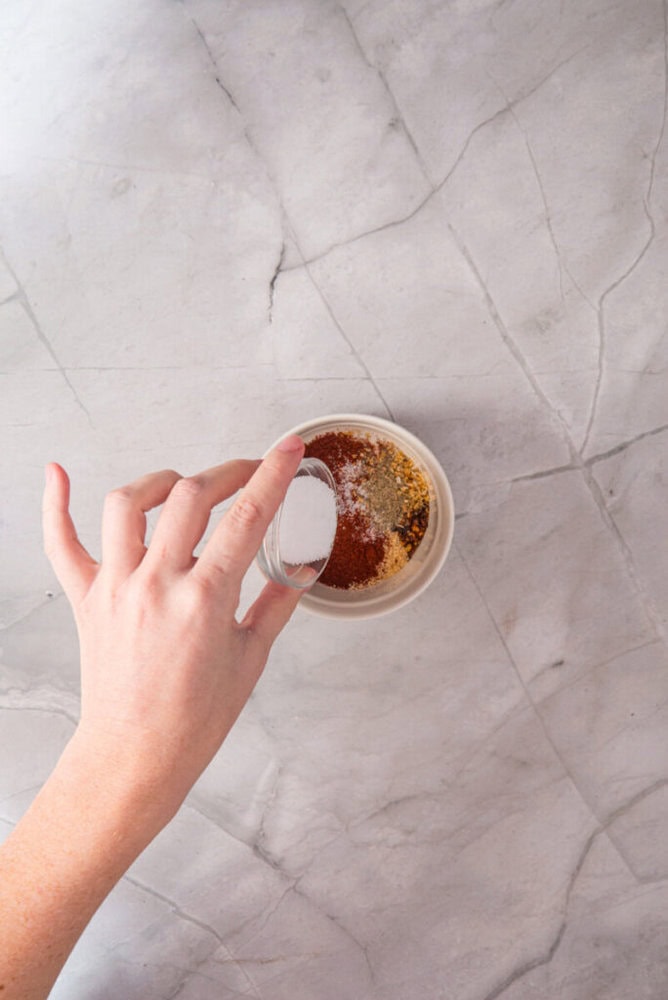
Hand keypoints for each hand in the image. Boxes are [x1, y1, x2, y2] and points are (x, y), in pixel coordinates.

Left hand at [42, 435, 305, 827]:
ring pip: (127, 504)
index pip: (247, 519)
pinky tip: (58, 474)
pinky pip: (62, 544)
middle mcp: (156, 585)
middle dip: (228, 471)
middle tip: (248, 472)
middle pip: (191, 497)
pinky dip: (55, 505)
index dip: (272, 475)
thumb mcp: (250, 659)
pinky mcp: (85, 599)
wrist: (134, 758)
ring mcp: (115, 588)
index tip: (287, 448)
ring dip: (159, 482)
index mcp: (204, 601)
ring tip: (181, 486)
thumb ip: (275, 604)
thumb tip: (302, 570)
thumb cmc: (193, 720)